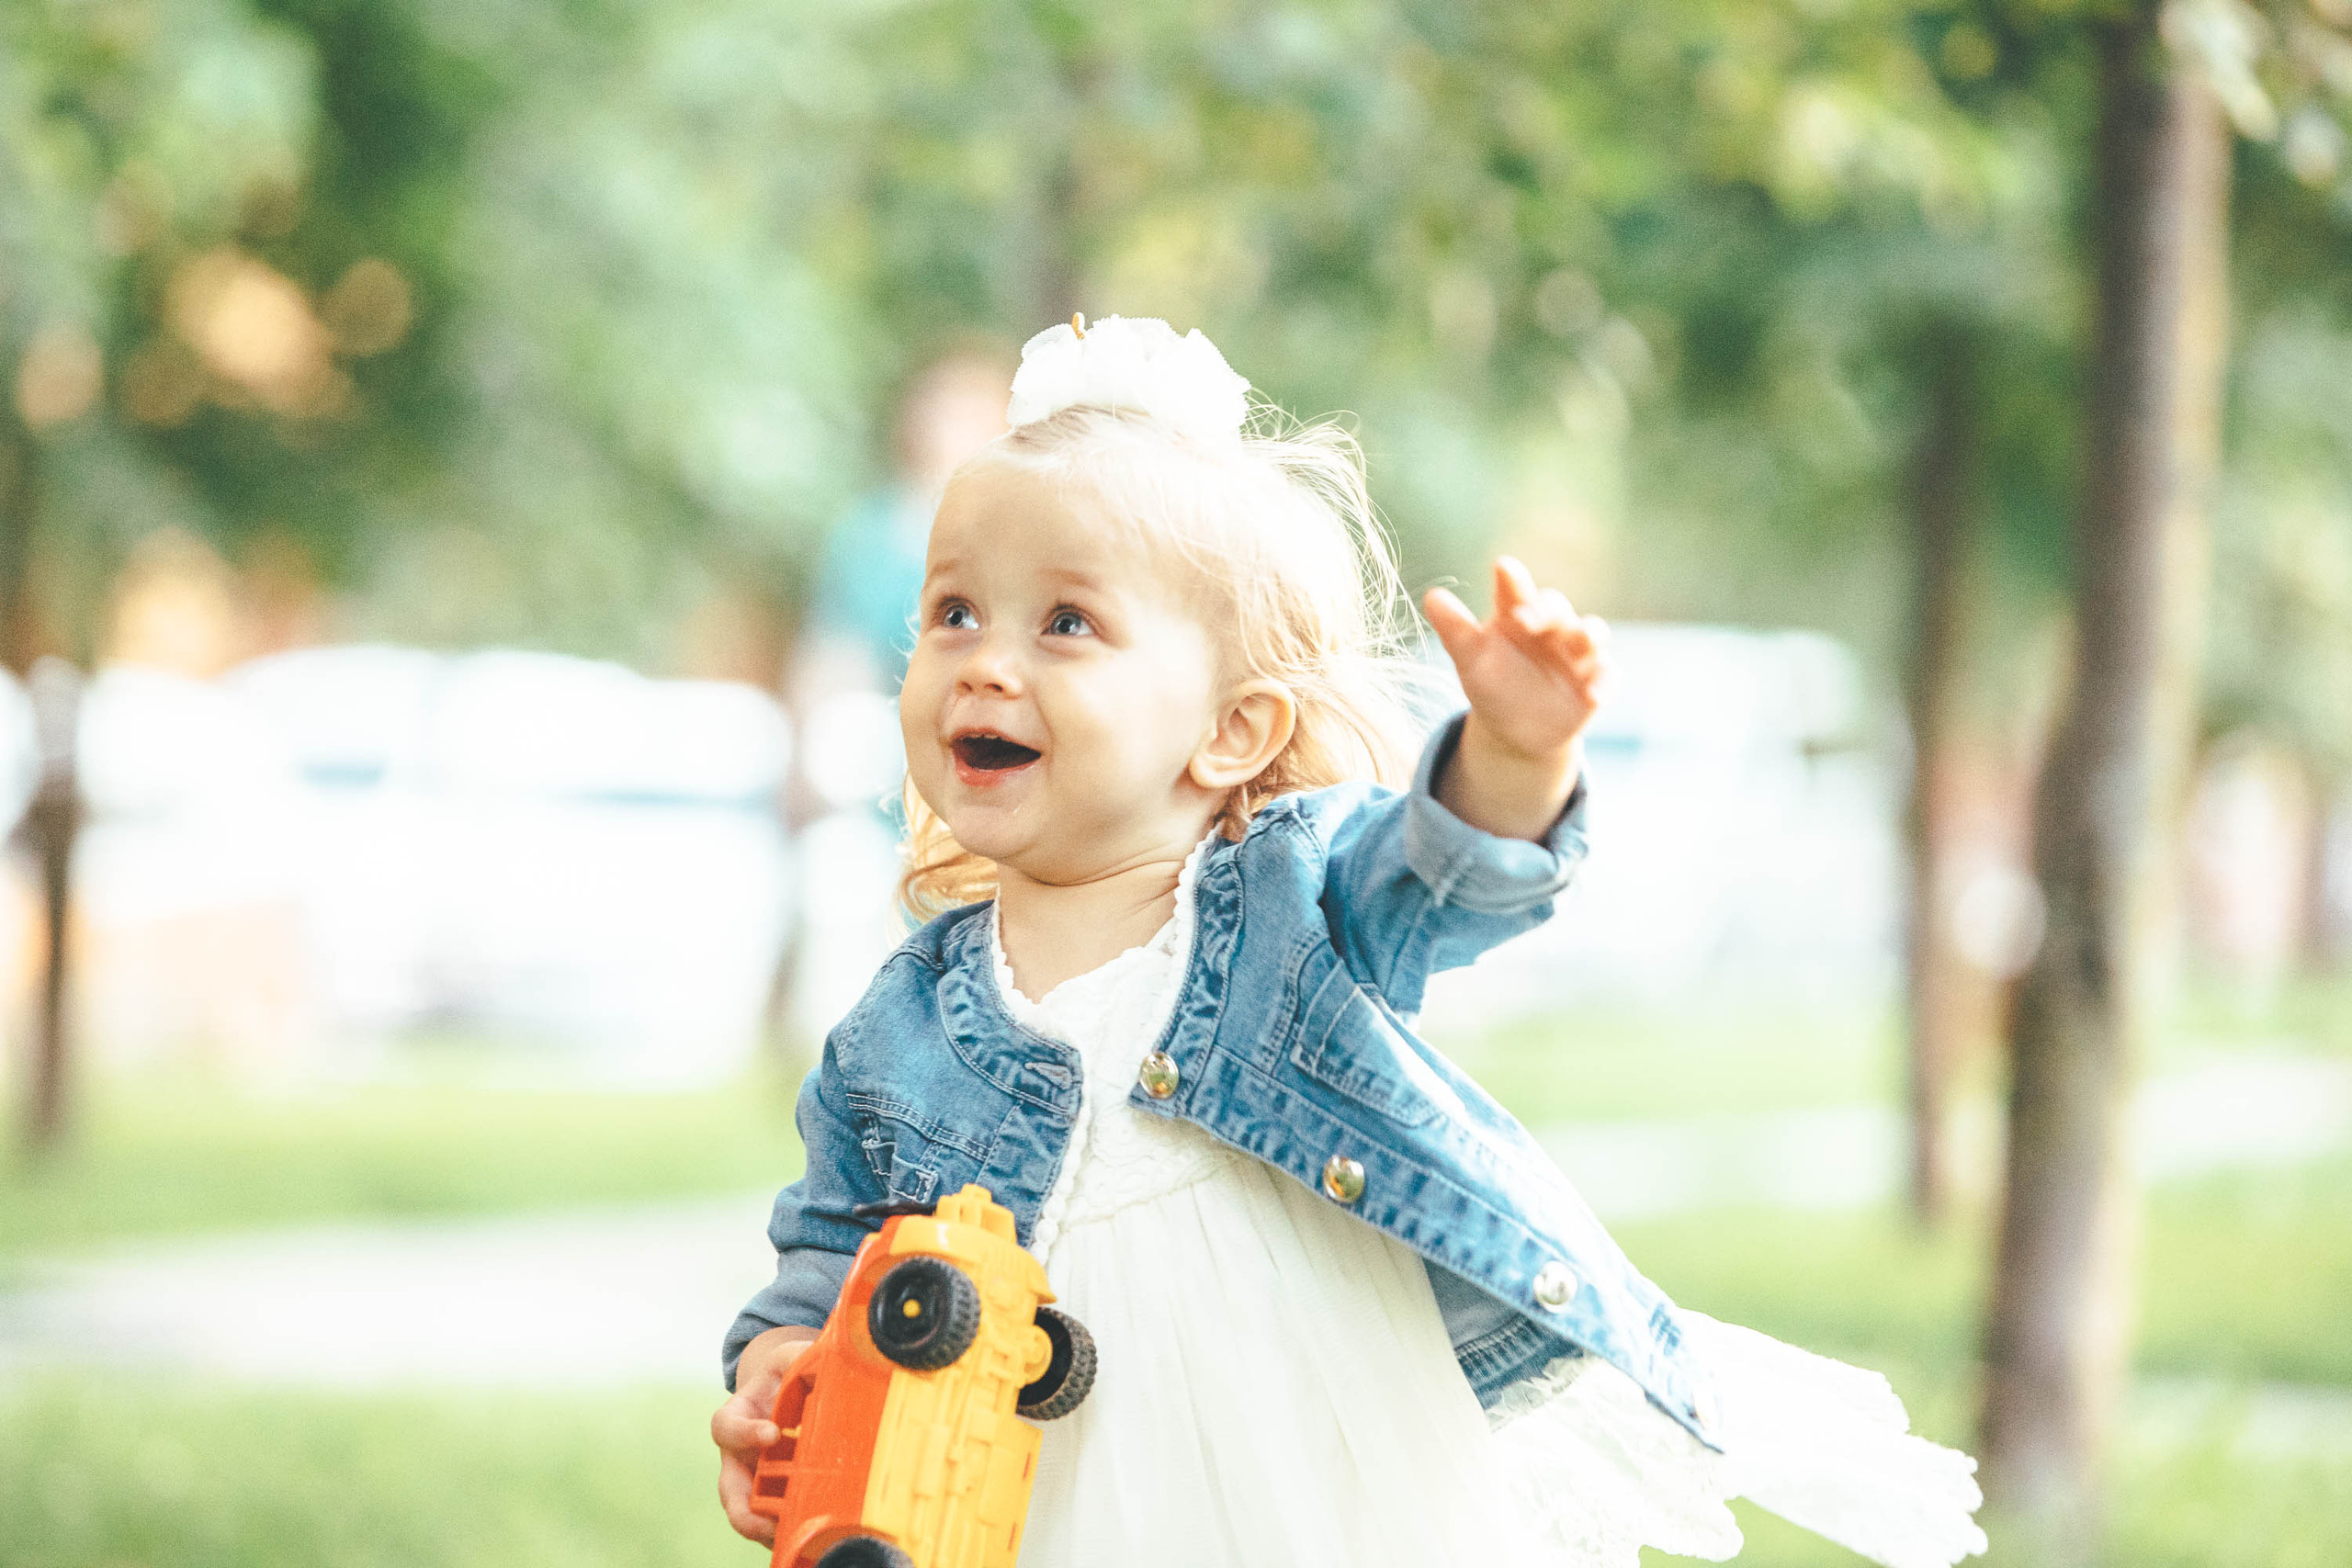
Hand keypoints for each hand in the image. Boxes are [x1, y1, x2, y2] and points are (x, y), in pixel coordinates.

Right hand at [712, 1325, 819, 1544]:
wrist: (792, 1394)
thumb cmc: (787, 1374)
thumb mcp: (790, 1357)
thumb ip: (799, 1357)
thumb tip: (823, 1359)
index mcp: (737, 1416)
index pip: (726, 1427)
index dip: (743, 1433)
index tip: (771, 1433)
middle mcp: (740, 1455)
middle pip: (728, 1491)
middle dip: (744, 1511)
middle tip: (767, 1521)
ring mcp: (756, 1479)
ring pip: (749, 1515)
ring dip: (767, 1530)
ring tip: (791, 1539)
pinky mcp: (776, 1495)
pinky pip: (775, 1520)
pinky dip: (788, 1531)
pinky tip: (813, 1541)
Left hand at [1421, 557, 1608, 840]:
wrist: (1517, 730)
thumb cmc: (1492, 683)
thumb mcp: (1470, 659)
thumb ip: (1455, 628)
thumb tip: (1430, 596)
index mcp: (1517, 614)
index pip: (1515, 590)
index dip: (1511, 579)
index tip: (1502, 567)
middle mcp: (1551, 627)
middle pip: (1555, 607)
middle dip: (1545, 610)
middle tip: (1524, 618)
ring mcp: (1577, 653)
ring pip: (1592, 633)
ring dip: (1589, 634)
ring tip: (1582, 641)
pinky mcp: (1595, 680)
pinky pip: (1607, 676)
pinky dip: (1603, 683)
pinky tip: (1592, 696)